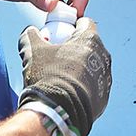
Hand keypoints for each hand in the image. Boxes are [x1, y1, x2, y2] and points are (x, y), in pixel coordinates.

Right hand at [18, 19, 111, 135]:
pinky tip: (68, 93)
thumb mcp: (33, 51)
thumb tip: (30, 32)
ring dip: (80, 68)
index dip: (70, 27)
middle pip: (89, 45)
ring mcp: (106, 77)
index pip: (84, 23)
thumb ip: (31, 35)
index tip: (60, 35)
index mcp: (90, 39)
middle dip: (75, 49)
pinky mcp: (104, 97)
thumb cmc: (47, 77)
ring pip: (93, 66)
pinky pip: (94, 86)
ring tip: (61, 78)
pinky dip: (83, 87)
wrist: (57, 112)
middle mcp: (103, 56)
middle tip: (57, 58)